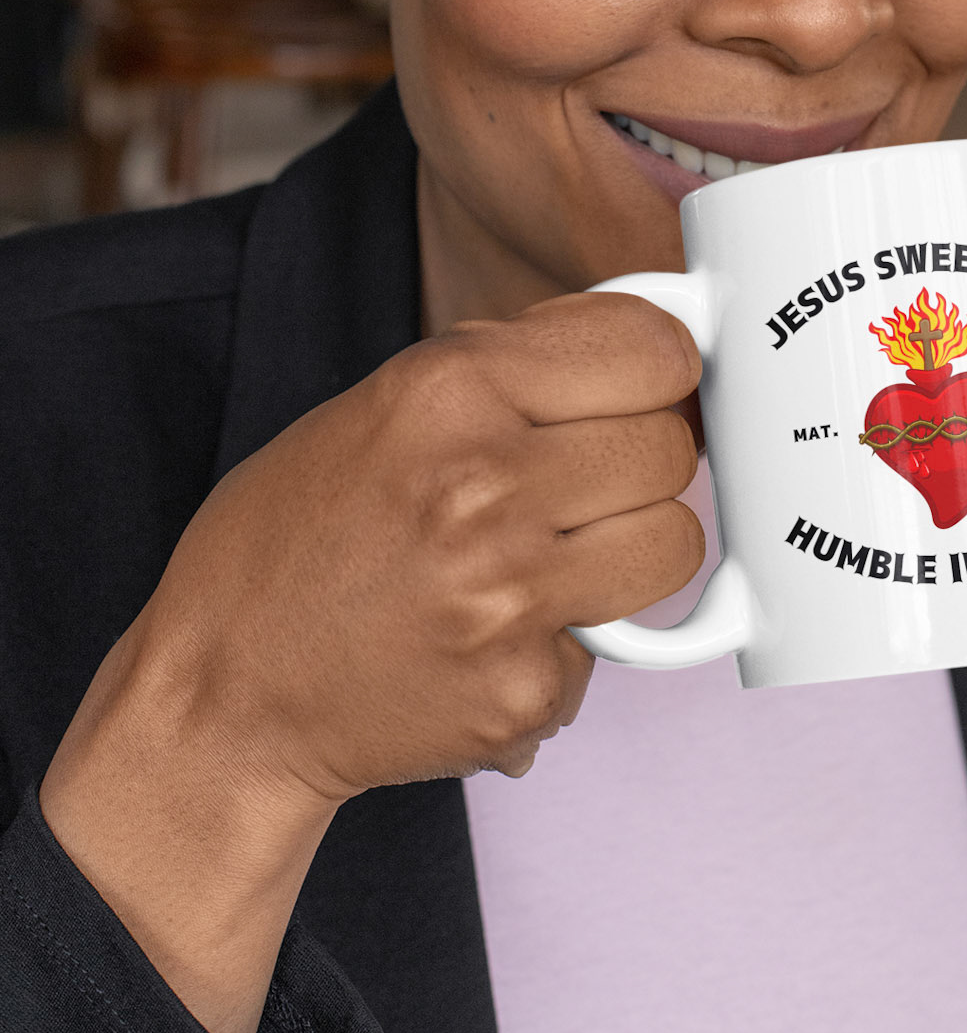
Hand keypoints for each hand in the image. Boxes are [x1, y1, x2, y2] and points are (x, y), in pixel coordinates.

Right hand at [40, 291, 702, 1032]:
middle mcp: (484, 486)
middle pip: (671, 446)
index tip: (645, 383)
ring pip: (674, 542)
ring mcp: (508, 597)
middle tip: (585, 479)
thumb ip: (512, 365)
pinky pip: (620, 642)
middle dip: (640, 458)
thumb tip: (643, 338)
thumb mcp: (386, 403)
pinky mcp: (523, 689)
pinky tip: (503, 631)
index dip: (659, 365)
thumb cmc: (296, 538)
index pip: (652, 349)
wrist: (225, 694)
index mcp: (448, 391)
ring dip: (632, 546)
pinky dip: (576, 637)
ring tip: (560, 551)